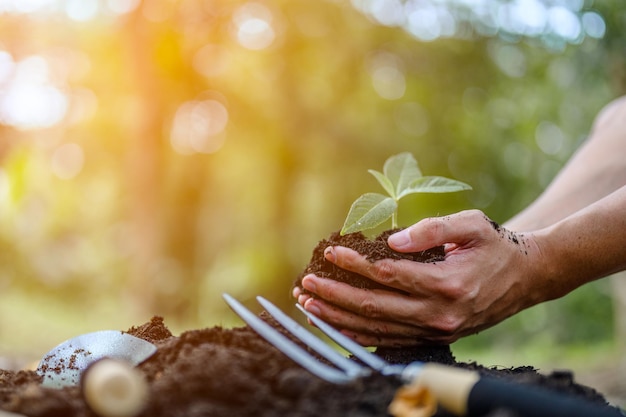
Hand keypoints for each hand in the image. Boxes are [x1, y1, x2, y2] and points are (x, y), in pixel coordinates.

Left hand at [293, 210, 546, 345]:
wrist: (526, 277)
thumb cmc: (495, 245)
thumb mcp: (471, 224)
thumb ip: (431, 230)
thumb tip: (392, 241)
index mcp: (448, 283)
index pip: (388, 275)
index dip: (355, 264)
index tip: (330, 252)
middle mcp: (440, 313)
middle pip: (375, 307)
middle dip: (335, 296)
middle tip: (305, 286)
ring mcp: (437, 330)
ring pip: (378, 328)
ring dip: (340, 318)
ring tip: (310, 306)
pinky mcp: (435, 336)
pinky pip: (390, 340)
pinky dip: (360, 335)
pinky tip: (337, 326)